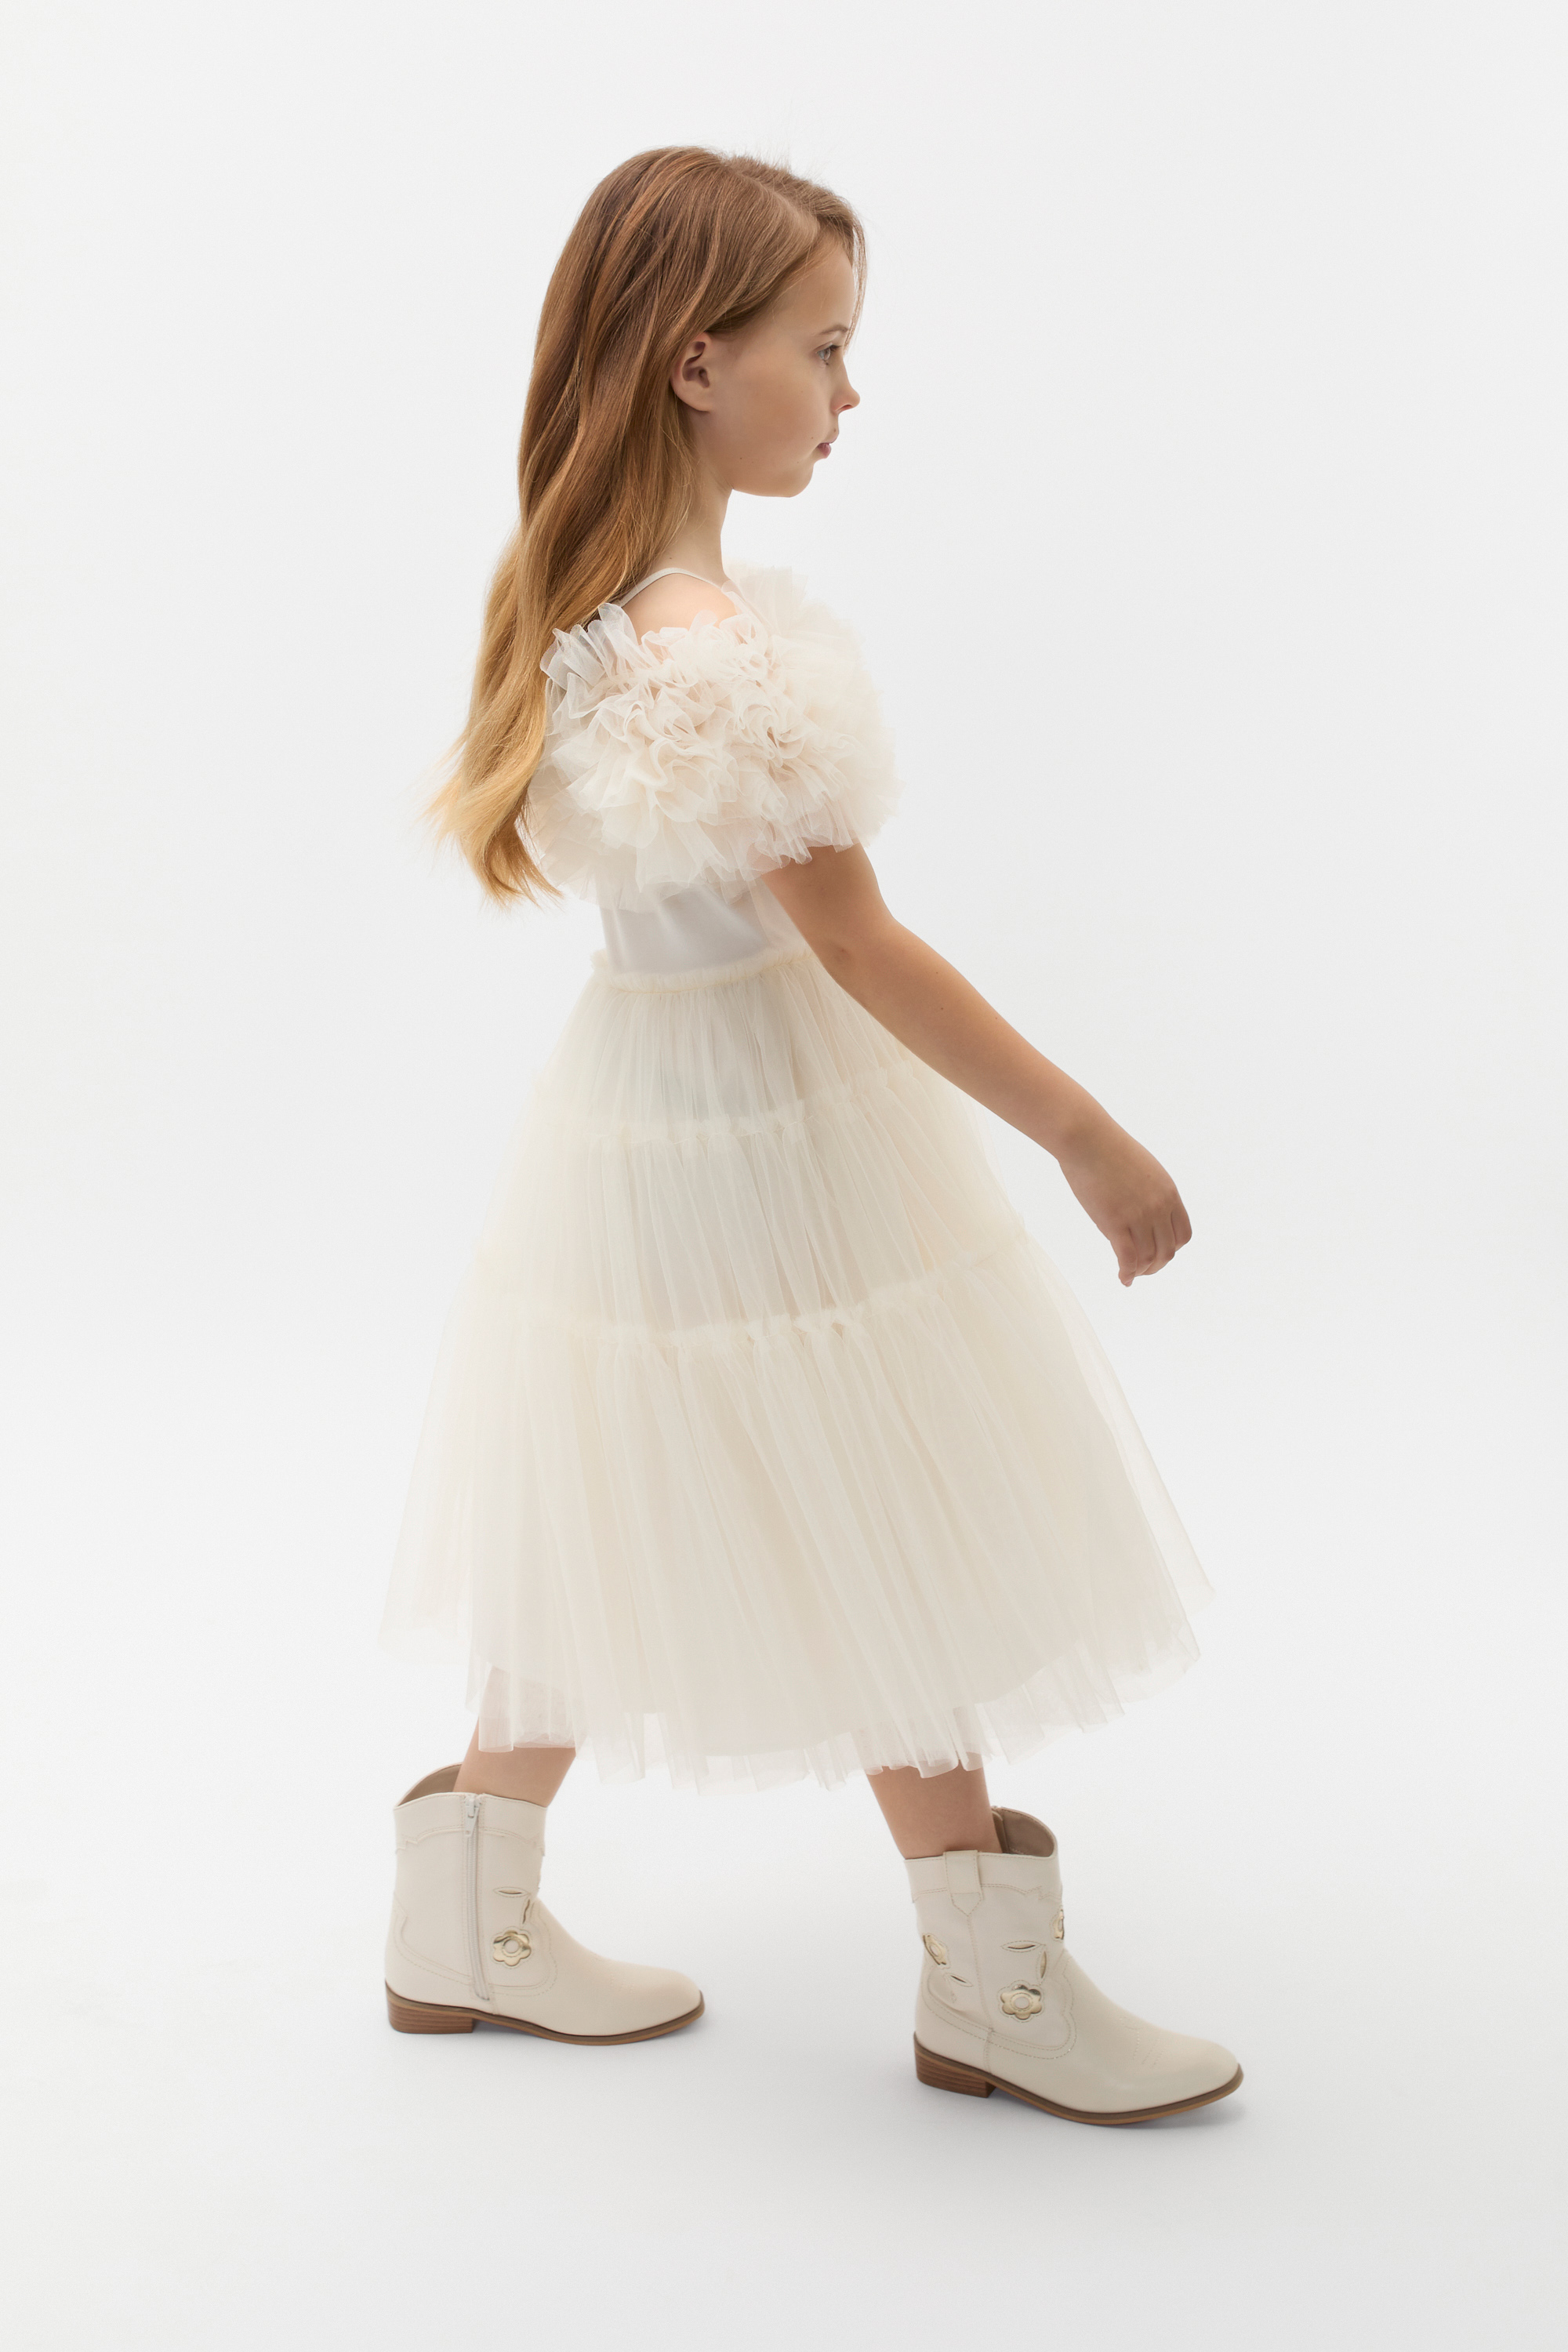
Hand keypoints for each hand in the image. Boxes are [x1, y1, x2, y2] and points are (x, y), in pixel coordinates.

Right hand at [1056, 1113, 1192, 1285]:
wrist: (1087, 1139)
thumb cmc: (1107, 1149)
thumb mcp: (1143, 1169)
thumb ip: (1149, 1192)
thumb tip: (1141, 1210)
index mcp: (1169, 1193)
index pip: (1183, 1234)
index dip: (1171, 1249)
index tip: (1157, 1253)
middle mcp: (1159, 1207)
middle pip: (1167, 1250)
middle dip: (1156, 1265)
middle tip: (1142, 1270)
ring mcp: (1139, 1215)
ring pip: (1148, 1258)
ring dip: (1141, 1272)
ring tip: (1130, 1274)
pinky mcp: (1116, 1222)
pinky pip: (1128, 1258)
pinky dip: (1127, 1273)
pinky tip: (1122, 1278)